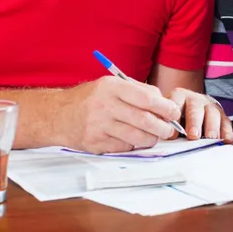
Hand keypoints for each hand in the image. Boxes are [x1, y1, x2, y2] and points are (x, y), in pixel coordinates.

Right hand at [55, 77, 181, 153]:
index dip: (164, 107)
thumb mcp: (111, 85)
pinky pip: (123, 147)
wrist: (58, 115)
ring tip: (156, 136)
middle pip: (143, 120)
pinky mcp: (95, 143)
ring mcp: (99, 126)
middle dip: (163, 127)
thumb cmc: (90, 98)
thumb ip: (137, 90)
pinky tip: (133, 139)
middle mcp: (105, 106)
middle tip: (170, 130)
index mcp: (111, 87)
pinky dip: (133, 144)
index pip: (145, 98)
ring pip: (136, 137)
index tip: (174, 111)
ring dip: (151, 139)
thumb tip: (163, 101)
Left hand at [167, 88, 232, 142]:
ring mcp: (209, 106)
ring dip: (211, 126)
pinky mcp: (222, 115)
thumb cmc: (176, 118)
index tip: (172, 133)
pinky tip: (226, 139)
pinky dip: (226, 130)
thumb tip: (160, 137)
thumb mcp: (168, 117)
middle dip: (194, 122)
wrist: (191, 111)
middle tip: (193, 135)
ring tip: (210, 138)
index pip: (175, 104)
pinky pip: (225, 121)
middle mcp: (195, 99)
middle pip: (195, 109)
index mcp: (178, 97)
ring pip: (212, 114)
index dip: (174, 118)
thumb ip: (165, 125)